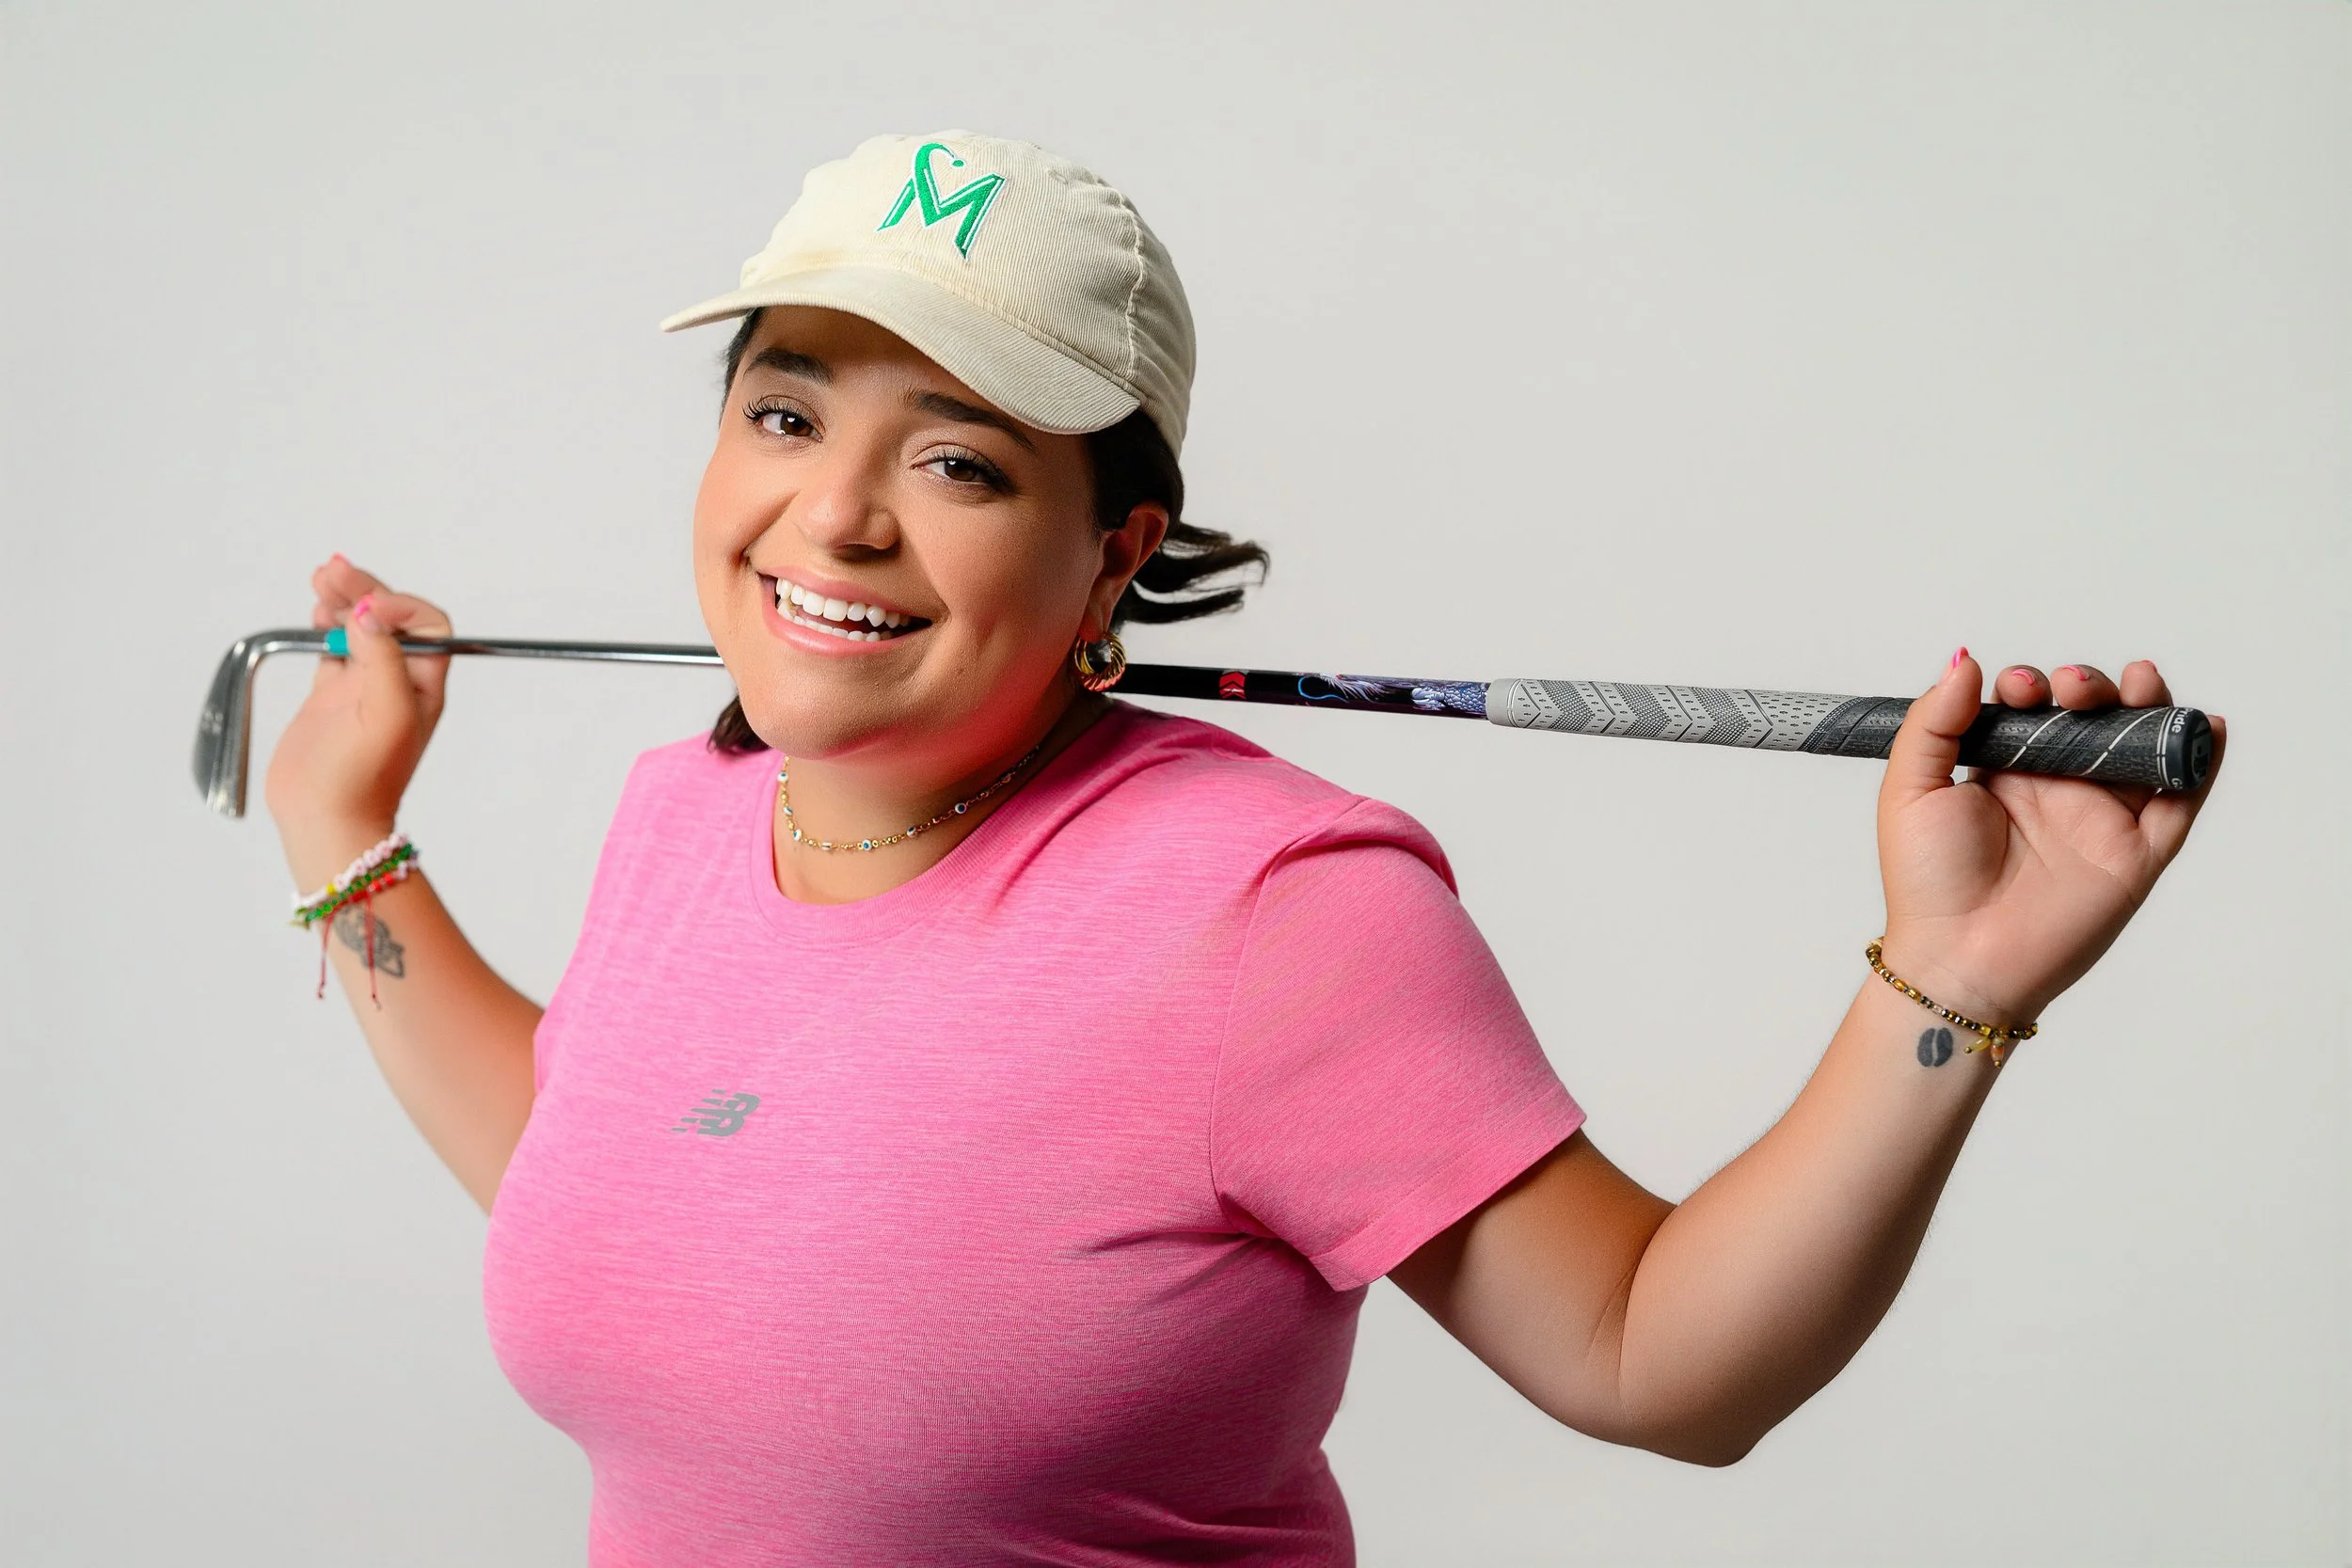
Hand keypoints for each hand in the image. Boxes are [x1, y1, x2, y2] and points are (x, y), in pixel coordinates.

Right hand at [262, 554, 453, 851]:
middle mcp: (395, 680)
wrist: (325, 819)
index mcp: (421, 683)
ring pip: (357, 628)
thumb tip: (370, 612)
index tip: (368, 608)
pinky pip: (332, 648)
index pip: (426, 625)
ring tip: (322, 578)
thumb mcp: (385, 713)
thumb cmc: (361, 778)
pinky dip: (324, 626)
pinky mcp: (330, 696)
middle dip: (364, 590)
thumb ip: (382, 658)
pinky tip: (315, 612)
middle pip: (387, 618)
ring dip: (342, 601)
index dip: (399, 607)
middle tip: (333, 571)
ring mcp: (361, 686)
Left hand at [1875, 651, 2225, 1027]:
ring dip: (2146, 706)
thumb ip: (1933, 722)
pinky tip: (2206, 726)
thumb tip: (1965, 660)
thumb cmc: (1926, 880)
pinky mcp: (2135, 855)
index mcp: (2004, 771)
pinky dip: (2198, 763)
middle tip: (2069, 689)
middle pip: (2092, 718)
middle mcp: (2056, 789)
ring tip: (2137, 681)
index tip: (2019, 688)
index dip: (2032, 686)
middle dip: (2088, 686)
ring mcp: (2100, 820)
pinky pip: (2180, 804)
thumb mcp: (1910, 788)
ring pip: (2140, 749)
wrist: (1959, 956)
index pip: (2033, 709)